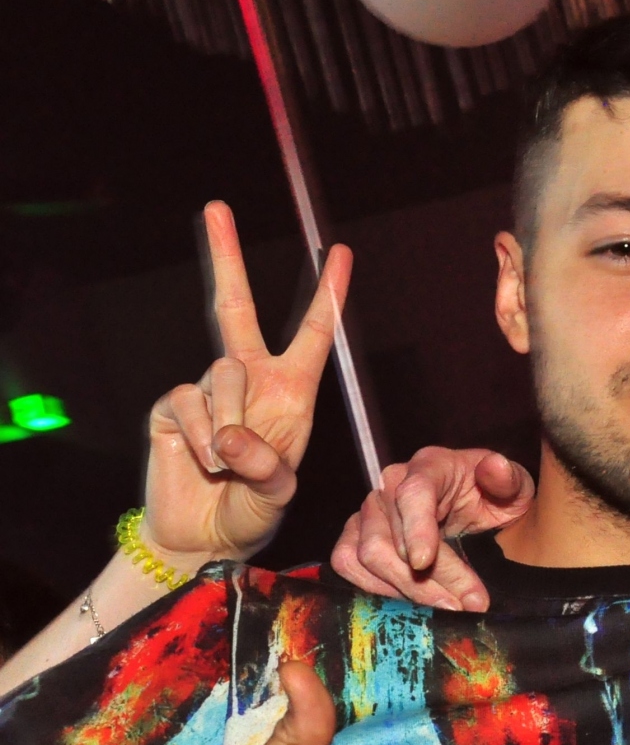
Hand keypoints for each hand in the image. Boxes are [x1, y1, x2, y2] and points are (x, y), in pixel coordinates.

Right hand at [142, 202, 352, 566]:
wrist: (204, 537)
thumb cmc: (252, 510)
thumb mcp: (278, 491)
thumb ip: (266, 463)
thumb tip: (230, 434)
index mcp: (291, 392)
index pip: (311, 334)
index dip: (326, 295)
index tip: (341, 253)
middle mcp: (250, 380)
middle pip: (234, 307)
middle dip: (226, 256)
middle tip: (218, 207)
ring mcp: (208, 389)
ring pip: (223, 375)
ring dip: (232, 423)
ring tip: (230, 463)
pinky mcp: (173, 406)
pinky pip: (189, 403)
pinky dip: (202, 435)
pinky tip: (205, 460)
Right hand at [330, 447, 533, 611]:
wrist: (481, 510)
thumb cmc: (496, 496)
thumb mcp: (516, 487)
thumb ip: (508, 478)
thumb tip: (495, 467)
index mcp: (430, 466)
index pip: (412, 493)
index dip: (415, 529)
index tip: (424, 562)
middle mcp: (391, 484)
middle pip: (388, 537)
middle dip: (427, 579)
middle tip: (466, 605)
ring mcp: (370, 512)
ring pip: (365, 556)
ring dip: (404, 590)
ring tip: (447, 608)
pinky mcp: (357, 537)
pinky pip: (348, 565)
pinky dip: (376, 590)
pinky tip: (413, 604)